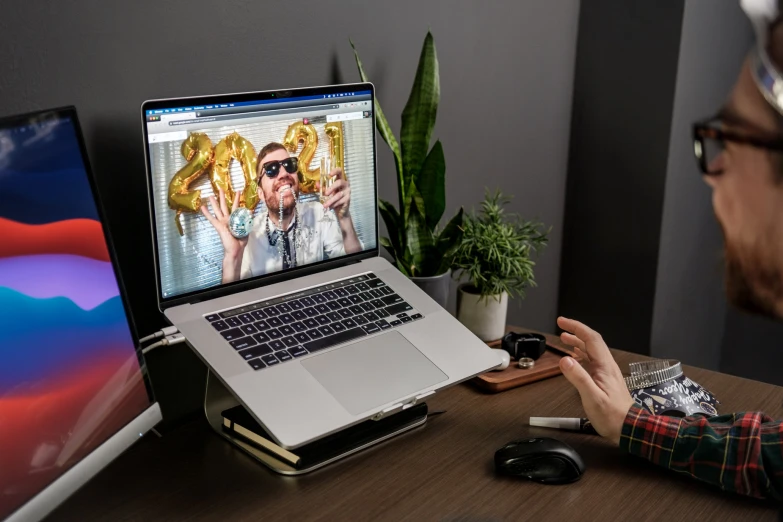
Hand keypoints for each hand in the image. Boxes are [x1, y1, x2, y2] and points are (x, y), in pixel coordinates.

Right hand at [200, 188, 247, 258]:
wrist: (236, 249)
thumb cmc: (241, 241)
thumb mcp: (246, 229)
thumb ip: (247, 221)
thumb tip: (250, 212)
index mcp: (234, 219)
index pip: (236, 207)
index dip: (237, 199)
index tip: (238, 191)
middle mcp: (227, 219)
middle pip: (224, 206)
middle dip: (223, 197)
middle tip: (221, 188)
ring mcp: (222, 222)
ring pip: (217, 210)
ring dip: (214, 202)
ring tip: (210, 195)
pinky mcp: (218, 226)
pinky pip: (211, 218)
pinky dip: (206, 213)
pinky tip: (202, 207)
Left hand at [318, 168, 350, 216]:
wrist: (341, 209)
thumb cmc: (334, 196)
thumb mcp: (327, 191)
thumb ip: (322, 187)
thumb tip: (317, 183)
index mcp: (341, 179)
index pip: (340, 171)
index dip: (335, 171)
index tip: (329, 174)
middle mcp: (346, 184)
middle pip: (340, 182)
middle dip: (332, 187)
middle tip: (325, 193)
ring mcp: (347, 192)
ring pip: (339, 195)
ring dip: (331, 200)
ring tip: (324, 205)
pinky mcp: (348, 199)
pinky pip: (340, 201)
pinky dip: (334, 204)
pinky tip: (330, 207)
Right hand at [557, 316, 635, 444]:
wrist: (629, 429)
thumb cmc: (612, 416)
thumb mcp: (592, 397)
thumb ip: (578, 378)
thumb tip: (564, 360)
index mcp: (604, 366)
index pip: (590, 338)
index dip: (576, 327)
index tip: (562, 322)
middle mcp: (606, 366)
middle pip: (591, 341)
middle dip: (576, 331)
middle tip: (561, 326)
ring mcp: (606, 372)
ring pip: (591, 350)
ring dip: (578, 342)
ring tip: (564, 339)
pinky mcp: (605, 380)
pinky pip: (592, 361)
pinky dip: (581, 354)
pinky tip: (575, 358)